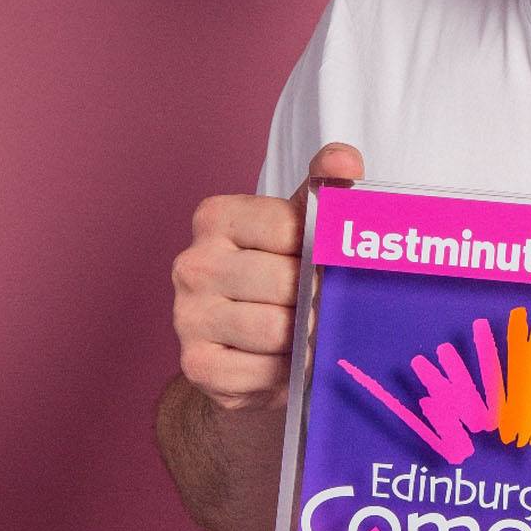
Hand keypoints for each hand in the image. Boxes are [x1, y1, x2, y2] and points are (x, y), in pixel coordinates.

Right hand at [171, 142, 363, 411]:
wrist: (250, 350)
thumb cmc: (282, 276)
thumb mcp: (304, 227)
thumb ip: (326, 190)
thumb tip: (343, 158)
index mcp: (216, 217)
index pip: (289, 229)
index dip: (321, 252)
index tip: (328, 263)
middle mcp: (193, 263)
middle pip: (284, 282)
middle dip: (316, 299)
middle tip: (330, 307)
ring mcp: (187, 316)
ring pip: (274, 330)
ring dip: (304, 338)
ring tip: (311, 333)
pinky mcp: (196, 365)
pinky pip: (260, 372)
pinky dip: (285, 372)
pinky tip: (287, 362)